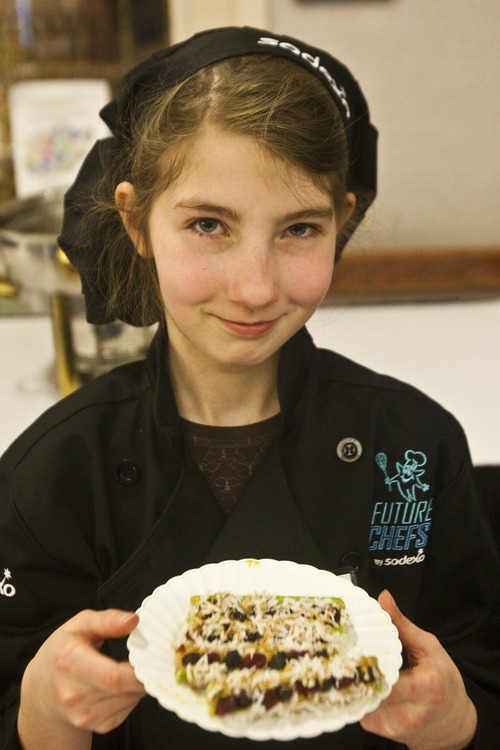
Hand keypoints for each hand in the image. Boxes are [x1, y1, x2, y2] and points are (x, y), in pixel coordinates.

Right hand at [18, 609, 145, 749]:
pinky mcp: (95, 726)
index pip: (112, 676)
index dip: (138, 669)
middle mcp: (73, 695)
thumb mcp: (80, 624)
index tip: (153, 654)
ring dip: (139, 685)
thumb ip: (107, 620)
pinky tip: (125, 684)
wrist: (43, 688)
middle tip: (152, 659)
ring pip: (128, 701)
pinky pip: (126, 711)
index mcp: (69, 662)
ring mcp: (83, 715)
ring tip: (135, 669)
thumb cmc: (63, 649)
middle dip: (144, 674)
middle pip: (123, 690)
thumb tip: (133, 620)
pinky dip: (132, 697)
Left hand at [360, 590, 476, 749]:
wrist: (451, 723)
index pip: (393, 682)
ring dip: (354, 679)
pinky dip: (358, 691)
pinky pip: (361, 706)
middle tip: (343, 647)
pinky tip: (359, 677)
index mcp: (427, 688)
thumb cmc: (444, 682)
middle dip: (356, 668)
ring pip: (362, 698)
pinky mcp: (382, 731)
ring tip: (350, 660)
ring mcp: (394, 725)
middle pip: (372, 690)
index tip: (355, 647)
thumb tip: (383, 598)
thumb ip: (403, 625)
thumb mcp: (430, 648)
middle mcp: (410, 712)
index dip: (371, 666)